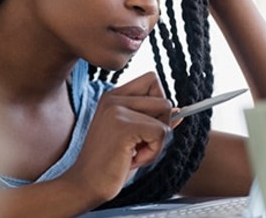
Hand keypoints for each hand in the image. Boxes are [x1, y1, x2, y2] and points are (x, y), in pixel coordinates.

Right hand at [62, 72, 172, 205]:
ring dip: (157, 142)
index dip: (159, 104)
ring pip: (166, 115)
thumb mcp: (135, 138)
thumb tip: (180, 111)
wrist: (86, 185)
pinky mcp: (124, 126)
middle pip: (164, 100)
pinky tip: (132, 159)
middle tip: (138, 145)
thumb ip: (154, 121)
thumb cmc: (110, 164)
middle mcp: (113, 98)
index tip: (145, 127)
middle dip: (161, 127)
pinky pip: (161, 133)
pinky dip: (153, 152)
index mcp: (113, 96)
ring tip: (134, 153)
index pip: (152, 80)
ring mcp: (117, 110)